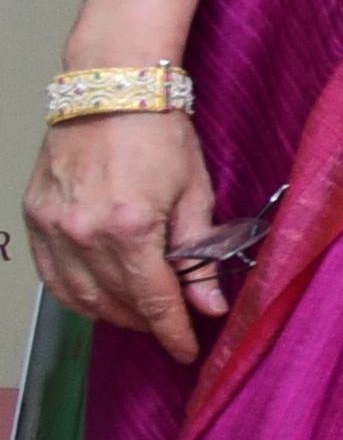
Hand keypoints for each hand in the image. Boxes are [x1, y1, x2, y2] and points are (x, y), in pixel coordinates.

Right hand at [20, 100, 225, 360]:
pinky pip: (52, 276)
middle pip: (117, 303)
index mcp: (131, 228)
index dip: (173, 332)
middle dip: (147, 323)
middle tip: (170, 325)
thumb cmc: (159, 131)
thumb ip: (200, 253)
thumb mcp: (195, 192)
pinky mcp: (35, 217)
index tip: (186, 350)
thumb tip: (209, 303)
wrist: (112, 89)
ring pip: (80, 297)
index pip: (155, 302)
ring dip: (111, 314)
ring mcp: (54, 227)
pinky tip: (98, 296)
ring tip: (139, 313)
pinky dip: (75, 295)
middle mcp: (84, 233)